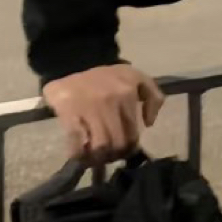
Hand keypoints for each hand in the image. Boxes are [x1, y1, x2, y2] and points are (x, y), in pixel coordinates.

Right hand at [41, 63, 164, 161]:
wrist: (70, 62)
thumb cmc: (105, 76)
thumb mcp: (134, 77)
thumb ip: (152, 96)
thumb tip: (149, 123)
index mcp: (127, 93)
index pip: (132, 133)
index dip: (128, 148)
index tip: (123, 151)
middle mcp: (111, 101)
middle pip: (117, 142)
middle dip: (113, 155)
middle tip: (108, 157)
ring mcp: (89, 107)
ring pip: (100, 146)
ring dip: (97, 158)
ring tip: (94, 159)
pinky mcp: (69, 112)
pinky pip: (76, 141)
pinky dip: (78, 153)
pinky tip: (78, 155)